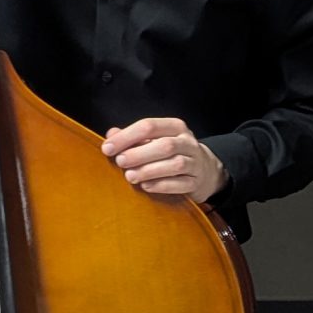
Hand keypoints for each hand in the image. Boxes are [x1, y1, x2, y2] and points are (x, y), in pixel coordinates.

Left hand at [101, 117, 225, 199]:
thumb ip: (133, 137)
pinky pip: (181, 184)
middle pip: (164, 145)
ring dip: (149, 171)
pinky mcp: (196, 182)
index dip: (126, 136)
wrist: (205, 170)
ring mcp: (195, 162)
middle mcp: (187, 142)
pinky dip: (162, 185)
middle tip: (120, 162)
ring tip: (130, 177)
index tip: (107, 148)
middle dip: (139, 154)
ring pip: (174, 165)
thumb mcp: (155, 140)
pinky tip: (145, 187)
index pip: (149, 126)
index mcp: (175, 127)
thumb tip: (111, 134)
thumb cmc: (172, 153)